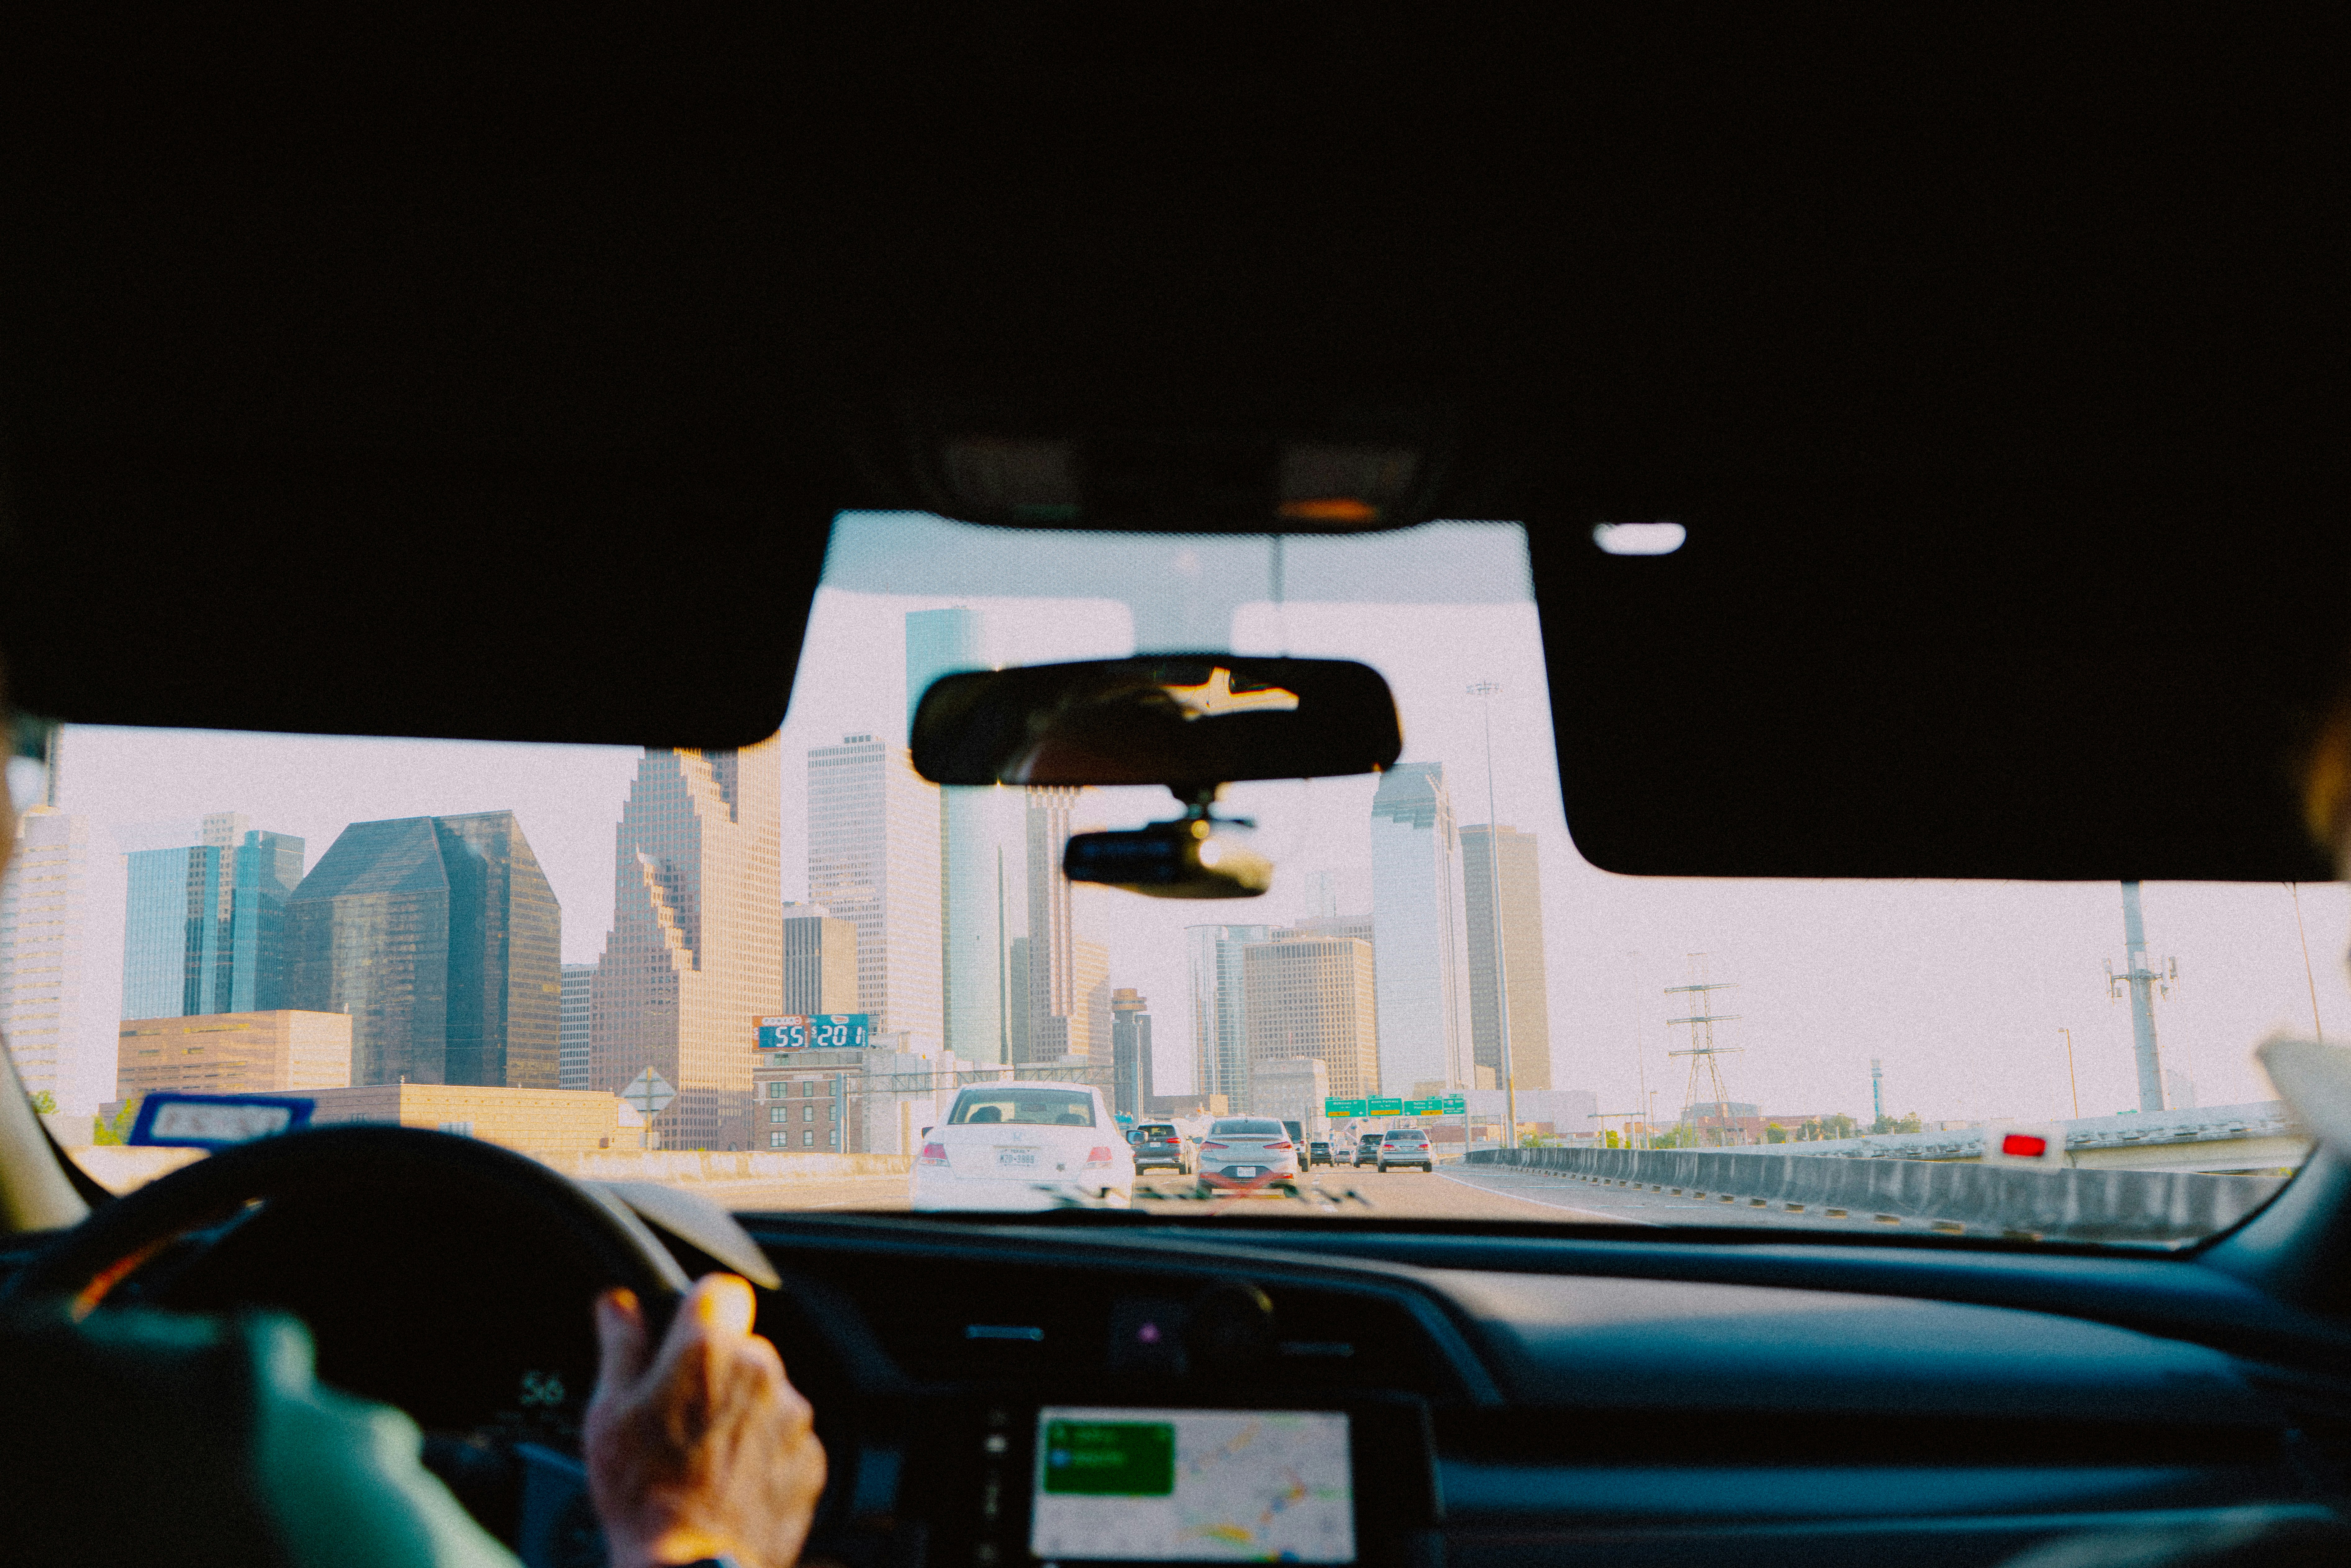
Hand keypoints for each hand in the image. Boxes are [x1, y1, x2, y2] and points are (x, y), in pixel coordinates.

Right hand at [585, 1274, 827, 1567]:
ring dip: (741, 1411)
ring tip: (701, 1458)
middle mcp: (759, 1372)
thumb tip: (616, 1304)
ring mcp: (791, 1415)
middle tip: (679, 1416)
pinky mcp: (810, 1457)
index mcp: (707, 1351)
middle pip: (742, 1347)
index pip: (721, 1289)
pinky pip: (786, 1436)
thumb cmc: (643, 1497)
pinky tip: (728, 1480)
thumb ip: (619, 1347)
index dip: (699, 1308)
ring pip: (767, 1392)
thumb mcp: (608, 1414)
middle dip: (716, 1370)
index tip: (684, 1332)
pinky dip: (763, 1450)